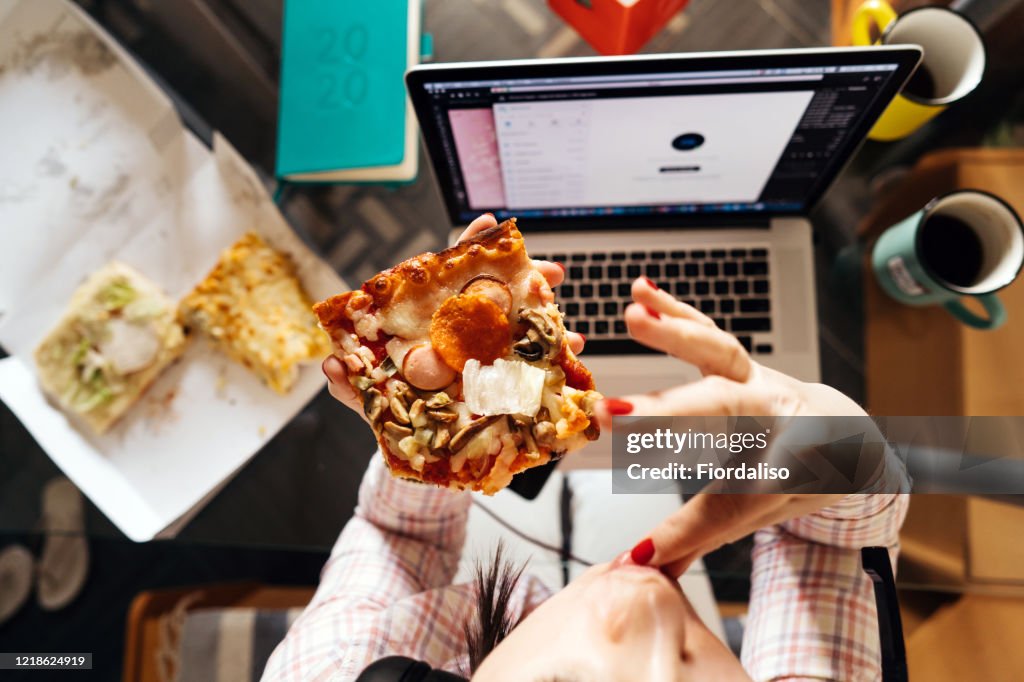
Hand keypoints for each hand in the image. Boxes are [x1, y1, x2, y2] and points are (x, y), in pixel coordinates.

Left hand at [322, 213, 584, 417]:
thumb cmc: (387, 410)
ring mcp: (480, 350)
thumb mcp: (365, 398)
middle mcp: (456, 327)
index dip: (467, 245)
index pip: (446, 272)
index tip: (489, 224)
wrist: (413, 449)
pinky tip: (569, 355)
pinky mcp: (499, 377)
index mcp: (425, 319)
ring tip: (568, 324)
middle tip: (551, 274)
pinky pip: (529, 362)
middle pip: (493, 291)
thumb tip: (331, 367)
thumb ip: (348, 385)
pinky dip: (552, 358)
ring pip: (519, 323)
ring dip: (548, 319)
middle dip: (526, 278)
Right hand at [599, 277, 865, 576]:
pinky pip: (709, 330)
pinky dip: (675, 309)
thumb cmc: (802, 480)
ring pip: (722, 353)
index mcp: (798, 469)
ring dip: (676, 333)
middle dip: (671, 412)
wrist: (845, 436)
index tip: (644, 550)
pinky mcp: (740, 360)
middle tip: (616, 418)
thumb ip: (694, 539)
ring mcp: (761, 380)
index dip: (694, 526)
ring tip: (635, 316)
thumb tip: (635, 567)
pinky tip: (641, 291)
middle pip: (729, 408)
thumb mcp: (757, 516)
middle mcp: (781, 416)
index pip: (741, 499)